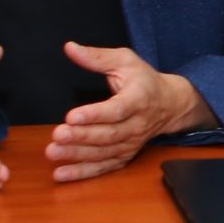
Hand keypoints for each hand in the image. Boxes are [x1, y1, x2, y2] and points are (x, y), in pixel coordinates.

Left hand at [46, 43, 216, 181]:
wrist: (170, 104)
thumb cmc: (144, 80)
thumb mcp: (125, 61)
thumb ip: (97, 57)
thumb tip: (70, 48)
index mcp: (139, 98)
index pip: (117, 109)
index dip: (95, 114)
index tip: (71, 116)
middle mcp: (137, 124)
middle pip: (108, 134)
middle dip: (81, 136)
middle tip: (57, 135)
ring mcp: (131, 143)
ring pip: (104, 153)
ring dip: (77, 155)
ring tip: (53, 152)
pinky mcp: (125, 156)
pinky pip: (104, 168)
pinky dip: (83, 173)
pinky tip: (61, 174)